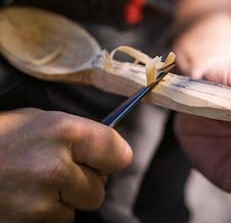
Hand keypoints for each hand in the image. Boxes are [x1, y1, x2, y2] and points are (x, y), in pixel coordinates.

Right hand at [0, 108, 131, 222]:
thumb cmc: (6, 135)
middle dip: (86, 183)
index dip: (115, 156)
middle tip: (62, 171)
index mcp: (65, 132)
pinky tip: (27, 197)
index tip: (110, 158)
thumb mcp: (45, 120)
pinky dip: (48, 213)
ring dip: (66, 200)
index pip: (117, 152)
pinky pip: (57, 222)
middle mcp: (56, 169)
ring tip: (38, 183)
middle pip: (99, 189)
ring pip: (78, 210)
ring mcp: (40, 203)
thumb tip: (114, 155)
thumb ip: (83, 136)